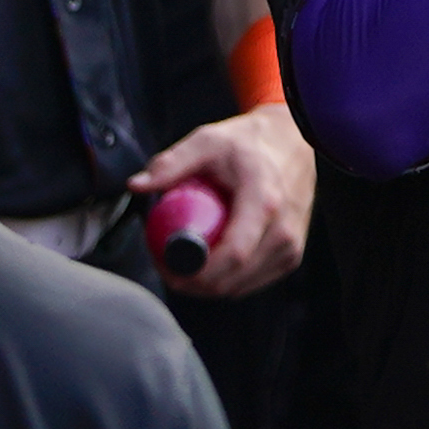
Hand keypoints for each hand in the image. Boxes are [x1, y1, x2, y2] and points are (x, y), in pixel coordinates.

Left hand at [132, 106, 314, 296]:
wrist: (292, 142)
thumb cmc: (247, 142)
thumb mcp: (207, 141)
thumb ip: (171, 163)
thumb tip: (136, 185)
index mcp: (264, 201)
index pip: (232, 254)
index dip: (196, 272)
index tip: (166, 265)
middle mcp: (283, 229)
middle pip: (231, 279)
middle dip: (191, 282)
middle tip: (165, 266)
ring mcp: (291, 246)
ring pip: (238, 287)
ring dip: (206, 285)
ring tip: (183, 262)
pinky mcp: (291, 256)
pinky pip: (250, 282)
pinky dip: (225, 280)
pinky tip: (209, 262)